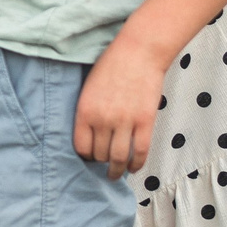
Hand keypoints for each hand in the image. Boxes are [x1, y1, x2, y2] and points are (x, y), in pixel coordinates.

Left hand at [74, 37, 166, 177]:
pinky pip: (140, 151)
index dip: (85, 156)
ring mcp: (125, 121)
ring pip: (119, 158)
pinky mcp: (145, 121)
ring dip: (117, 170)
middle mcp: (103, 119)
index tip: (89, 158)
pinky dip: (137, 164)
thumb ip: (87, 112)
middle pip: (100, 155)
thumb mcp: (88, 88)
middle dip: (101, 162)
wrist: (139, 51)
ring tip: (116, 174)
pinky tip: (134, 168)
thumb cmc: (112, 66)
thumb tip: (89, 136)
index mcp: (85, 111)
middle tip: (104, 165)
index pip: (81, 147)